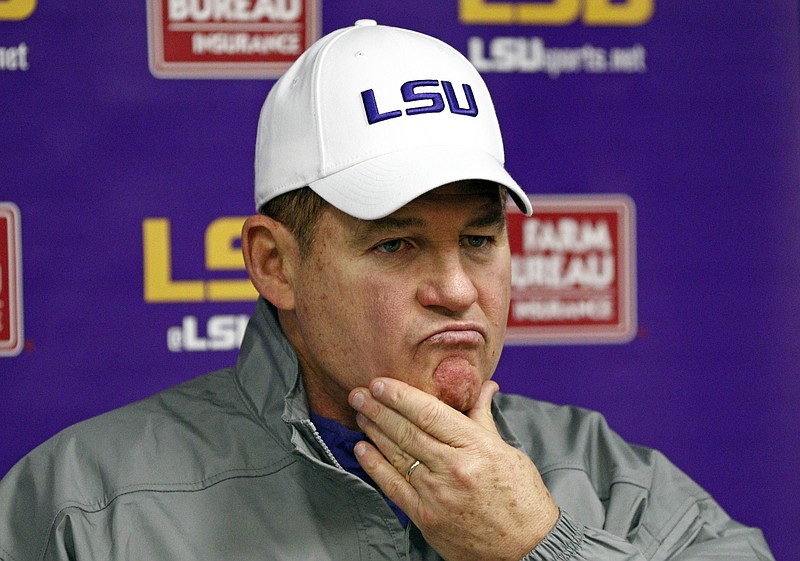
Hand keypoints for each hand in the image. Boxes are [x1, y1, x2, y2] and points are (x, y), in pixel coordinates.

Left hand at [348, 378, 559, 560]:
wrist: (526, 548)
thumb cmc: (520, 497)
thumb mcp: (505, 450)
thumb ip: (483, 418)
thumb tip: (485, 385)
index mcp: (477, 447)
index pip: (431, 414)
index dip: (402, 396)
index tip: (380, 383)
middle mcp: (454, 469)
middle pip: (408, 432)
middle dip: (379, 409)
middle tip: (358, 393)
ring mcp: (437, 495)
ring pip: (397, 455)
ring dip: (374, 432)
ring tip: (360, 413)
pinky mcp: (426, 518)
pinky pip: (393, 487)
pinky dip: (375, 466)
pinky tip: (362, 448)